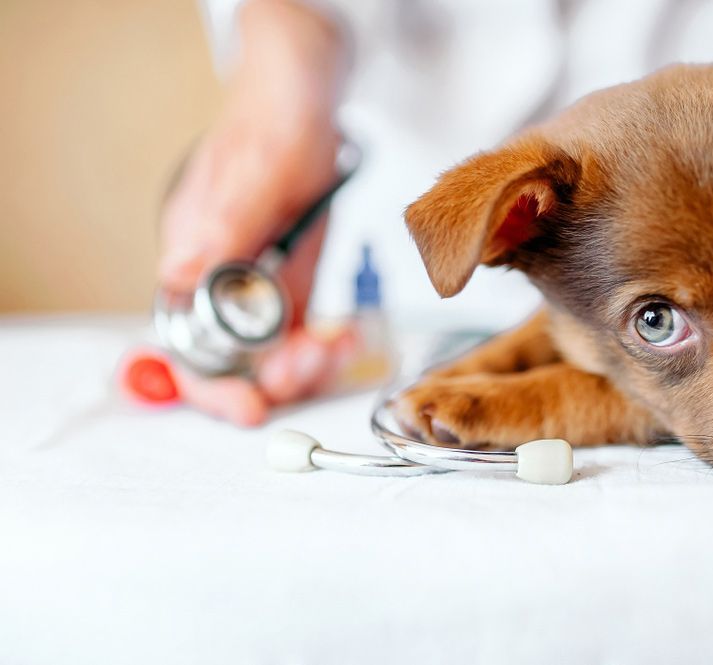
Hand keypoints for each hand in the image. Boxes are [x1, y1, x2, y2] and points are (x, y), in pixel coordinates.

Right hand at [157, 0, 351, 424]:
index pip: (185, 346)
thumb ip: (220, 229)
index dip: (211, 386)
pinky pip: (303, 333)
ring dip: (305, 365)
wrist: (306, 111)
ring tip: (337, 349)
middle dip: (271, 378)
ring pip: (272, 356)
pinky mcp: (290, 286)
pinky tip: (348, 339)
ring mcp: (256, 290)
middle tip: (313, 367)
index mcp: (191, 264)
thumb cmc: (268, 133)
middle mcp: (218, 286)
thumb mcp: (250, 178)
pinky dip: (327, 344)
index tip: (248, 407)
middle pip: (233, 364)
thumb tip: (180, 276)